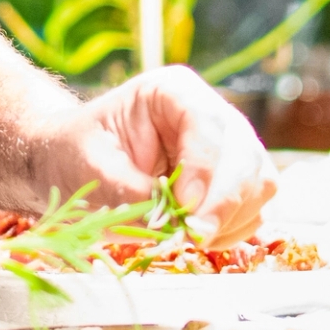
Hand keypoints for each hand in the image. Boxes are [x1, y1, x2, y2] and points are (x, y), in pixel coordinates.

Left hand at [25, 67, 276, 242]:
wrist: (70, 167)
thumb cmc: (75, 156)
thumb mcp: (92, 171)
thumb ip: (134, 194)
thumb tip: (175, 224)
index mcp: (174, 92)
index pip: (208, 124)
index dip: (205, 168)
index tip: (185, 207)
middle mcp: (210, 114)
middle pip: (244, 155)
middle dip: (223, 202)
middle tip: (193, 236)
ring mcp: (227, 148)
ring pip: (258, 183)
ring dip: (230, 219)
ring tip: (188, 238)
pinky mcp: (231, 182)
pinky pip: (253, 208)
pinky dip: (232, 230)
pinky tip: (196, 238)